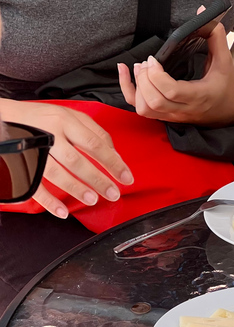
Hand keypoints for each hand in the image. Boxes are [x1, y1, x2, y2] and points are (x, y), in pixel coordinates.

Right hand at [0, 100, 132, 217]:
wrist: (1, 116)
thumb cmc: (39, 117)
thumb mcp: (68, 115)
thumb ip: (93, 132)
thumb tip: (115, 155)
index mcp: (65, 120)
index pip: (95, 144)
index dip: (113, 163)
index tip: (127, 178)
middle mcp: (49, 132)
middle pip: (76, 159)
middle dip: (98, 179)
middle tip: (113, 193)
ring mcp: (32, 148)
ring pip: (55, 172)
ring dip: (75, 189)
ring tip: (92, 200)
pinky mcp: (18, 161)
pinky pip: (33, 184)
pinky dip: (48, 200)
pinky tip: (61, 211)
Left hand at [118, 6, 233, 125]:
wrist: (228, 110)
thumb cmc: (225, 83)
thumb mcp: (225, 60)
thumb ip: (215, 35)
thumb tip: (202, 11)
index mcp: (199, 96)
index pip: (171, 92)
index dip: (156, 75)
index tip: (154, 59)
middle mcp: (185, 110)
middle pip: (154, 102)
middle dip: (144, 79)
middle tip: (146, 62)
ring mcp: (173, 115)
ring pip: (145, 109)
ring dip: (137, 87)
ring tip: (141, 68)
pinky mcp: (165, 116)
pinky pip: (140, 110)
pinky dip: (128, 91)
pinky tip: (126, 72)